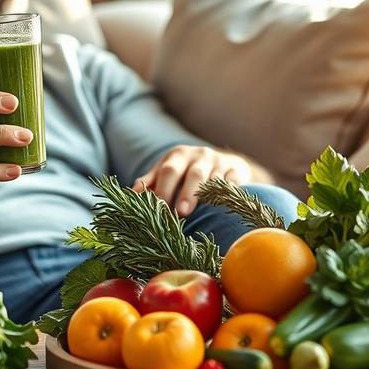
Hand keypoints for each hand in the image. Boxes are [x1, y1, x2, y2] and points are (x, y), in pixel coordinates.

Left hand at [132, 146, 250, 216]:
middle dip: (183, 193)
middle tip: (179, 213)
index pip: (167, 171)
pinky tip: (220, 206)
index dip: (162, 190)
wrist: (226, 164)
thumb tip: (133, 193)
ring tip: (193, 212)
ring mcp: (219, 162)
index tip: (156, 208)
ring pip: (210, 178)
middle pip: (190, 173)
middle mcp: (198, 155)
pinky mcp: (236, 170)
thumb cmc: (188, 173)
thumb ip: (151, 181)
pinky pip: (232, 182)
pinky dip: (226, 193)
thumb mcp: (168, 172)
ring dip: (200, 195)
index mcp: (178, 155)